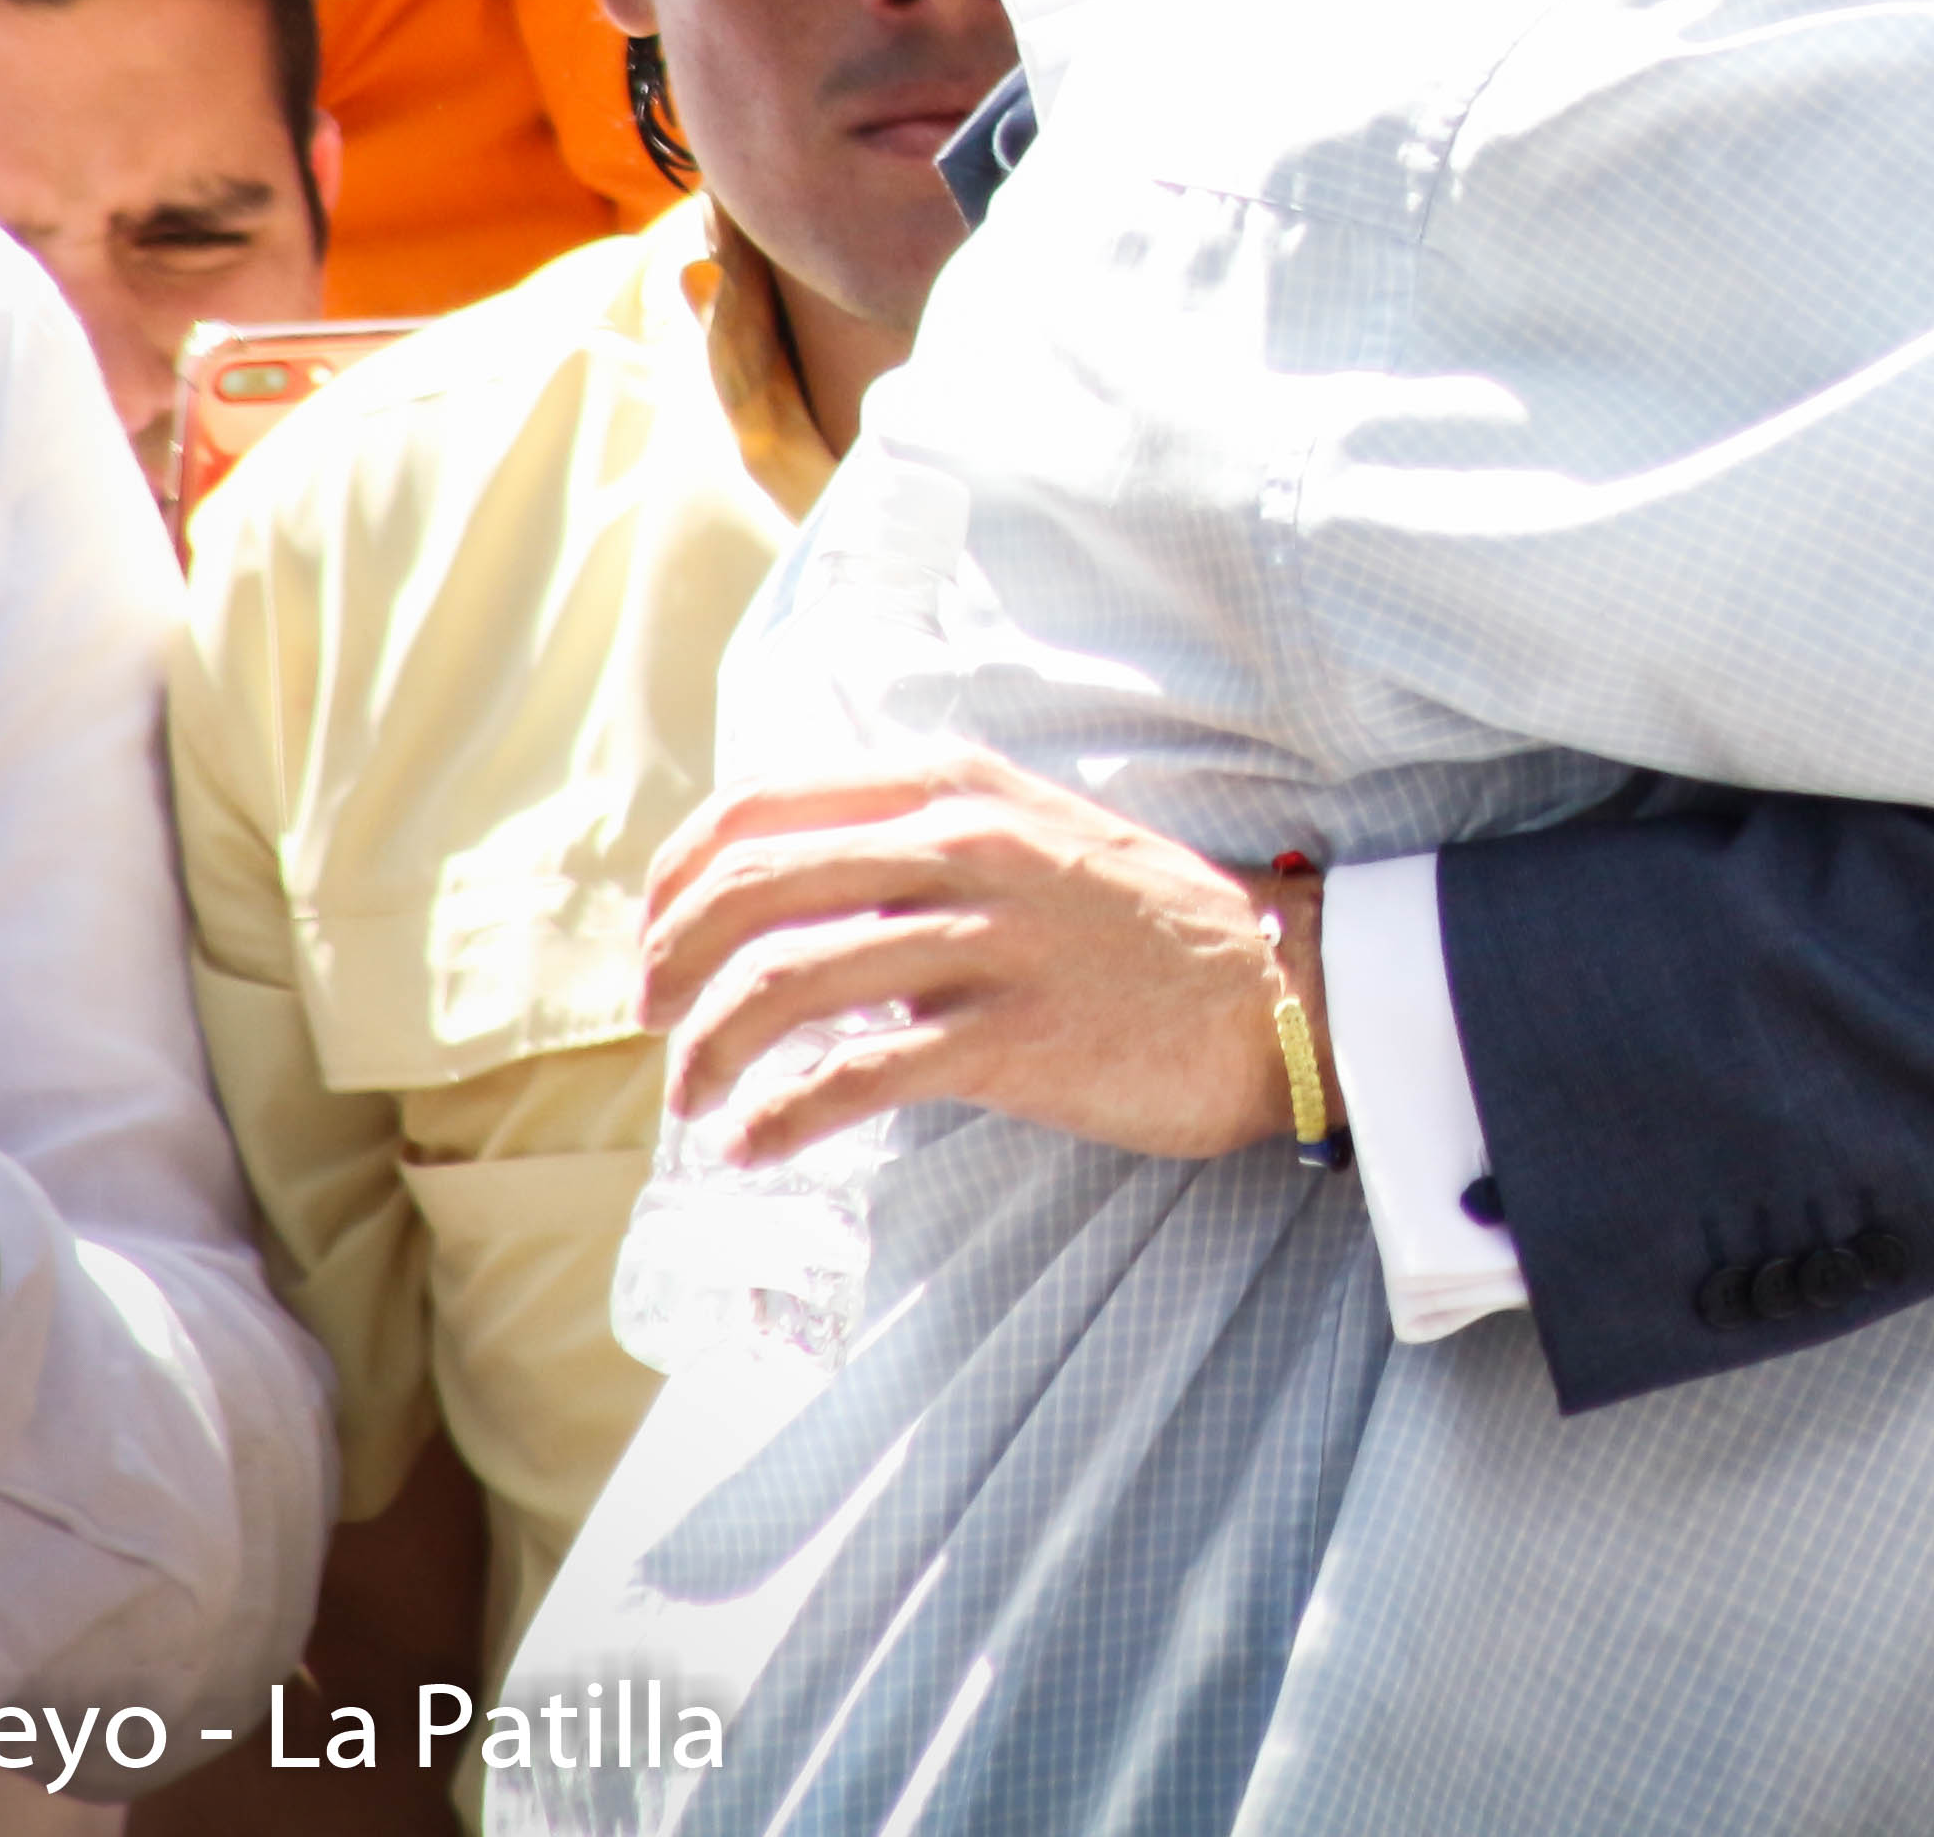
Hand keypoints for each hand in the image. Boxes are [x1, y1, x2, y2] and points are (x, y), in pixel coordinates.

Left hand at [637, 746, 1324, 1169]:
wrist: (1277, 990)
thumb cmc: (1144, 925)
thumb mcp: (1027, 834)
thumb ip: (918, 842)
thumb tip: (793, 899)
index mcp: (952, 786)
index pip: (760, 806)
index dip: (677, 877)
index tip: (657, 940)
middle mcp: (961, 844)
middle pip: (751, 889)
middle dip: (672, 964)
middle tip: (656, 1024)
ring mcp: (988, 939)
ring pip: (785, 982)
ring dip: (710, 1053)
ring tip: (696, 1100)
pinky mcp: (1012, 1036)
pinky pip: (855, 1075)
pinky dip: (781, 1117)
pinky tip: (756, 1146)